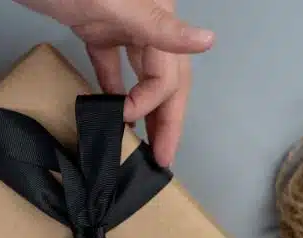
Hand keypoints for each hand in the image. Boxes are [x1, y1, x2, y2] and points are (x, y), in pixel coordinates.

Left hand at [14, 0, 214, 166]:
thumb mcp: (117, 5)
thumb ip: (160, 27)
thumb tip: (207, 41)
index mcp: (157, 15)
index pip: (168, 74)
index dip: (151, 102)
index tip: (124, 120)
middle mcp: (146, 21)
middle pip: (166, 78)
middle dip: (167, 118)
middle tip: (163, 157)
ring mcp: (121, 24)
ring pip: (143, 73)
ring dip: (146, 108)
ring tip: (146, 142)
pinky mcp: (96, 27)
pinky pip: (112, 63)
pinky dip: (115, 87)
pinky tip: (113, 109)